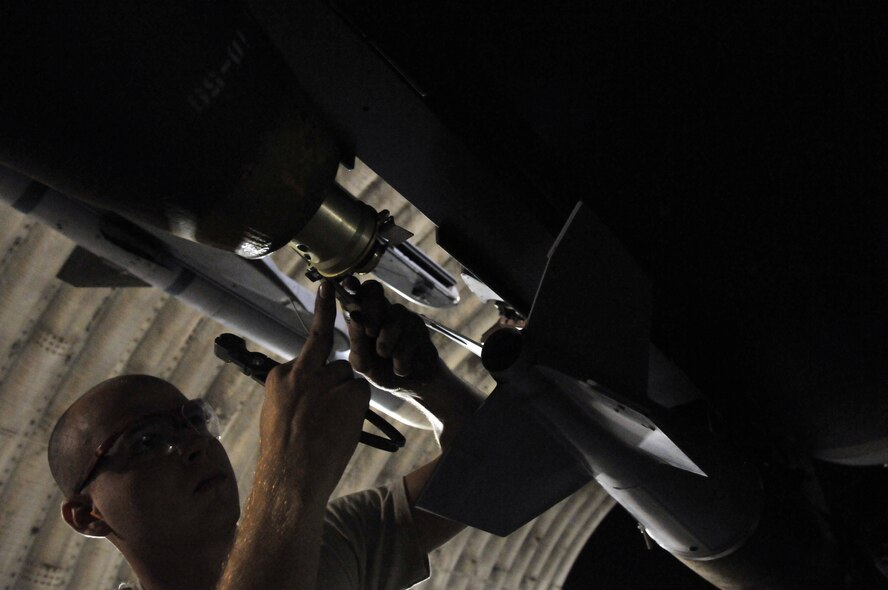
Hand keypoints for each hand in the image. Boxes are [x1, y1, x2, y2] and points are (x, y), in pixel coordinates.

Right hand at [258, 280, 369, 501]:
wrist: (292, 477)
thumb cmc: (284, 454)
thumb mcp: (277, 413)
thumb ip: (295, 389)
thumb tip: (312, 382)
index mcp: (281, 376)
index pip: (306, 349)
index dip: (320, 327)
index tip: (327, 289)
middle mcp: (303, 371)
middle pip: (327, 347)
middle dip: (329, 328)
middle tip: (332, 296)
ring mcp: (328, 380)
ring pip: (348, 375)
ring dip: (346, 394)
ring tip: (331, 423)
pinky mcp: (351, 391)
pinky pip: (361, 390)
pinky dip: (357, 405)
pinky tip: (343, 424)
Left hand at [343, 278, 441, 392]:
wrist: (411, 386)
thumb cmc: (382, 370)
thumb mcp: (362, 362)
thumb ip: (356, 340)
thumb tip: (354, 314)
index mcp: (363, 316)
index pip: (356, 291)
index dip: (352, 284)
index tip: (348, 283)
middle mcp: (382, 311)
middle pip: (373, 290)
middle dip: (370, 311)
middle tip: (370, 333)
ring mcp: (403, 317)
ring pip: (392, 318)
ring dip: (386, 345)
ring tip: (387, 358)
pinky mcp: (420, 328)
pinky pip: (408, 339)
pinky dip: (401, 360)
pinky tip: (401, 367)